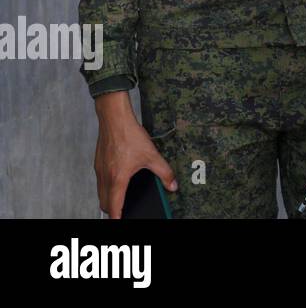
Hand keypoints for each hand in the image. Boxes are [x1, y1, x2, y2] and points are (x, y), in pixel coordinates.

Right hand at [93, 91, 177, 218]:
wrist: (114, 119)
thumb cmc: (129, 136)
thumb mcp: (152, 155)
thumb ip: (164, 172)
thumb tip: (172, 185)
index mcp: (117, 179)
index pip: (114, 206)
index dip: (117, 217)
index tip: (120, 222)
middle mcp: (105, 177)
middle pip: (104, 203)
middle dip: (112, 210)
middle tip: (122, 212)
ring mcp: (99, 170)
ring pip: (100, 192)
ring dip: (108, 198)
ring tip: (120, 199)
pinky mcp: (98, 163)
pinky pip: (100, 181)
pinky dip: (107, 186)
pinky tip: (118, 180)